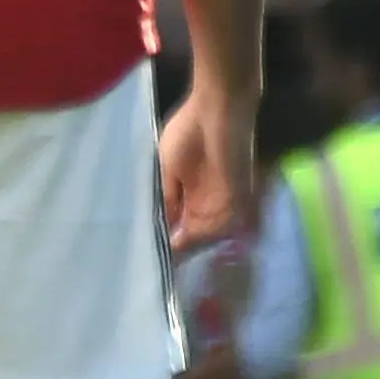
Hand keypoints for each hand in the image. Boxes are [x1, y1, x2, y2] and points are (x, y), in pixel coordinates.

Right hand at [157, 91, 253, 251]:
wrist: (218, 108)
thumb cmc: (189, 132)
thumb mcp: (166, 169)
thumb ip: (167, 200)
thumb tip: (162, 229)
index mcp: (188, 194)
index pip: (176, 225)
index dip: (163, 239)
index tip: (144, 259)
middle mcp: (204, 202)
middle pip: (190, 235)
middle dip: (174, 251)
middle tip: (152, 270)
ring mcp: (221, 203)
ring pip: (203, 236)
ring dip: (186, 249)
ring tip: (162, 263)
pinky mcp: (235, 200)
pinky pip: (219, 228)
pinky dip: (201, 239)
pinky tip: (179, 248)